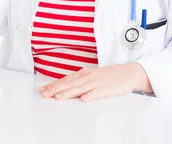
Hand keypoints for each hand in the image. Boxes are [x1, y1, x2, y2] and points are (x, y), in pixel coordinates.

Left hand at [38, 62, 152, 101]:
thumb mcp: (91, 76)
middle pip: (69, 83)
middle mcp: (88, 76)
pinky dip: (91, 95)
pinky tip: (84, 99)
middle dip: (55, 89)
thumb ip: (78, 82)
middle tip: (44, 95)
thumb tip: (64, 87)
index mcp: (83, 74)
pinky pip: (98, 92)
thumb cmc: (108, 76)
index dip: (53, 85)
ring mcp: (98, 82)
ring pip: (80, 87)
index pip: (65, 80)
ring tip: (58, 97)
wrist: (128, 73)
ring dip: (68, 92)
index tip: (42, 90)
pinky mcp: (108, 88)